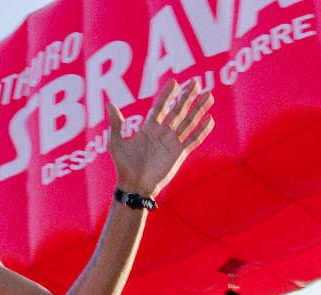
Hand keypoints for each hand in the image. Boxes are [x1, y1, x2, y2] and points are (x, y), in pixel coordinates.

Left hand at [106, 79, 214, 198]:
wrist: (135, 186)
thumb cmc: (124, 167)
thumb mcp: (116, 143)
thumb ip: (116, 124)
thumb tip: (110, 104)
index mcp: (148, 129)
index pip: (160, 107)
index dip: (167, 95)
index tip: (175, 82)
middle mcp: (162, 133)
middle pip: (178, 110)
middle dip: (187, 96)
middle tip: (196, 82)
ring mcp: (172, 143)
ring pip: (189, 122)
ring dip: (199, 109)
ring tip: (209, 95)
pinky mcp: (179, 154)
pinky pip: (193, 140)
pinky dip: (202, 130)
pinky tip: (210, 119)